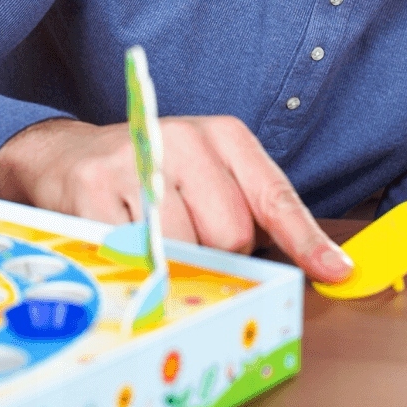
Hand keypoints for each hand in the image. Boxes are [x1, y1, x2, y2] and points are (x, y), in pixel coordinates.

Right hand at [0, 115, 353, 283]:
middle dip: (218, 253)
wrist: (69, 155)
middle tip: (190, 234)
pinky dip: (138, 262)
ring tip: (156, 234)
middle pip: (232, 234)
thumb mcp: (212, 175)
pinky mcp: (93, 189)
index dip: (305, 240)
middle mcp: (182, 139)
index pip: (274, 195)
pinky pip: (137, 254)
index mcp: (222, 135)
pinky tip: (127, 238)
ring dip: (177, 260)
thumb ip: (259, 213)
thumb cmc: (153, 173)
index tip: (336, 272)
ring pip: (186, 248)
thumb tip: (323, 265)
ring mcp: (136, 161)